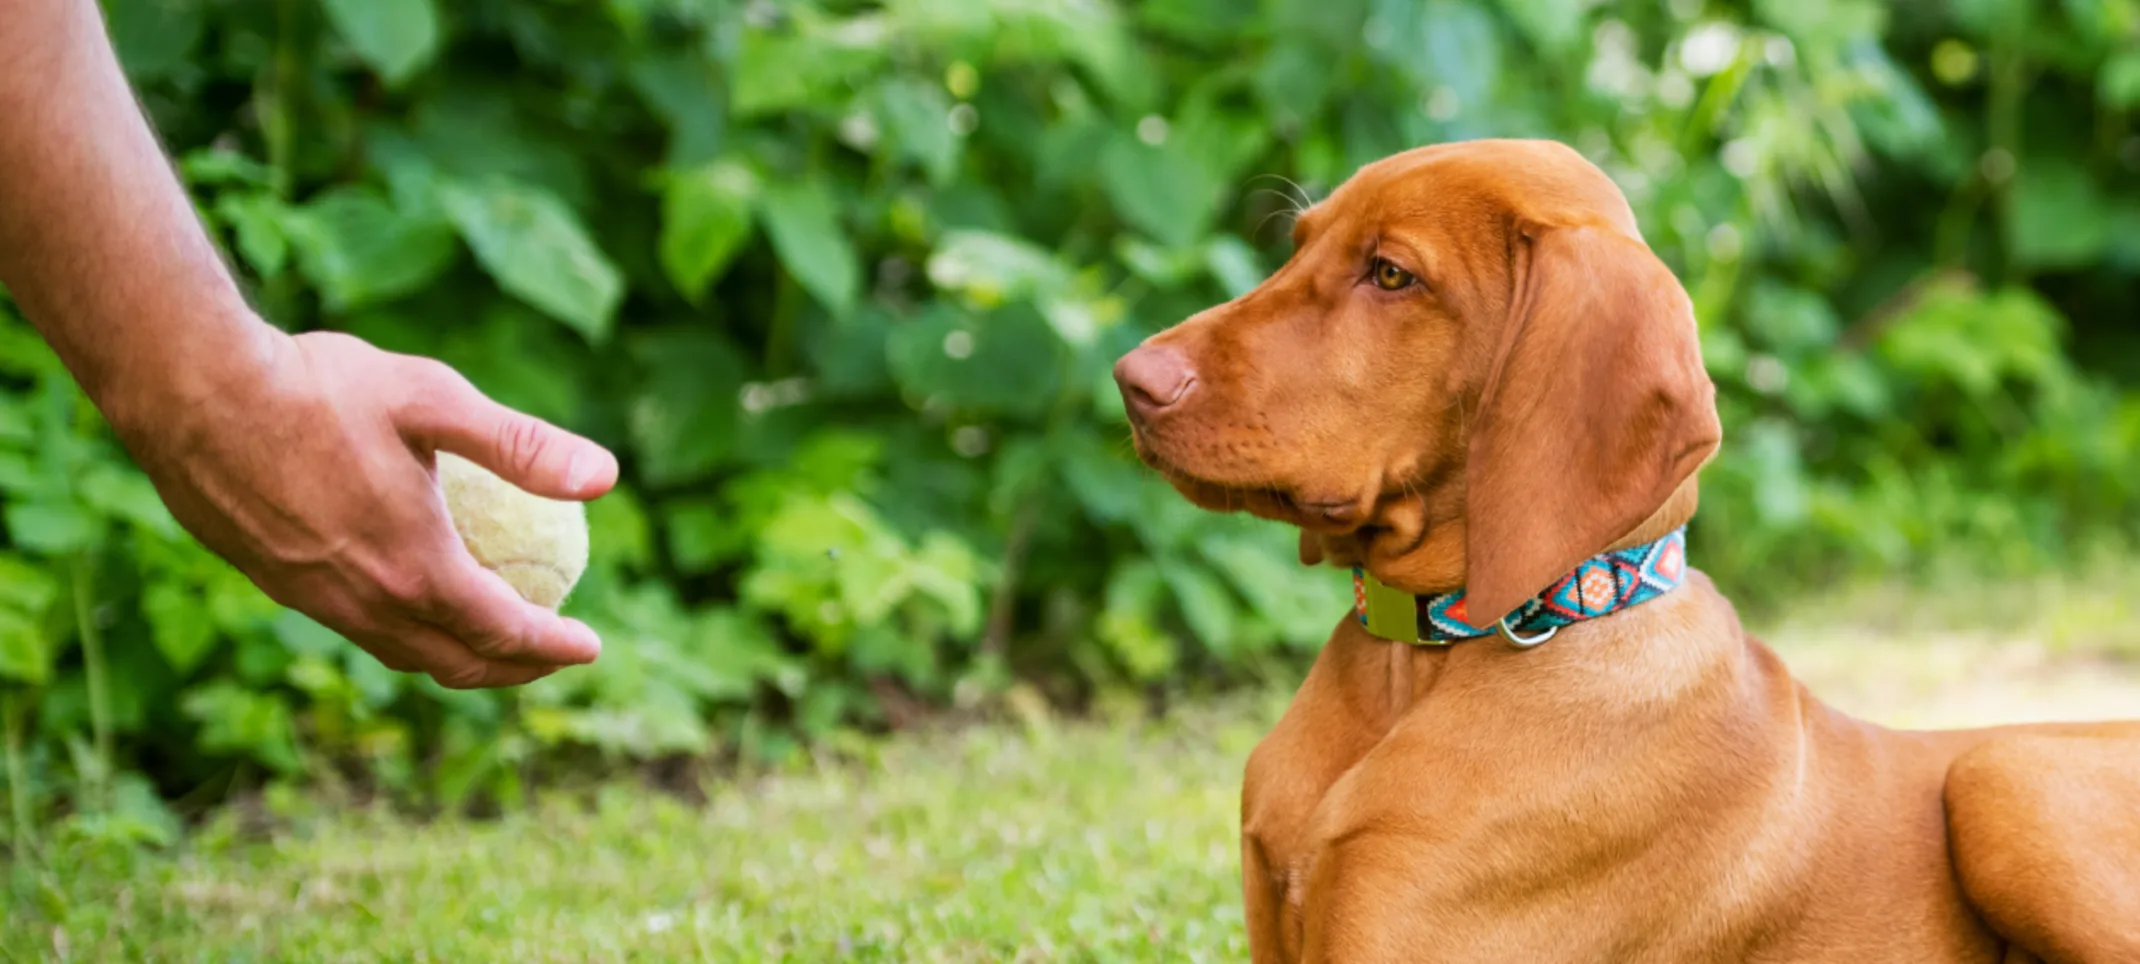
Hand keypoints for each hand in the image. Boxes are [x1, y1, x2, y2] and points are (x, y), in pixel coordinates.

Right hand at [111, 326, 617, 687]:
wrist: (192, 393)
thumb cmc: (318, 388)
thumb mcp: (435, 401)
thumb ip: (521, 444)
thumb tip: (607, 477)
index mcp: (415, 569)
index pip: (504, 633)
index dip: (554, 647)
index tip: (590, 646)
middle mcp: (366, 602)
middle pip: (458, 662)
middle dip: (515, 670)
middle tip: (554, 653)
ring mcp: (317, 601)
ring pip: (406, 654)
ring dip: (460, 657)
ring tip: (494, 638)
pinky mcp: (280, 584)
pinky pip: (362, 630)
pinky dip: (409, 635)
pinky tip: (415, 598)